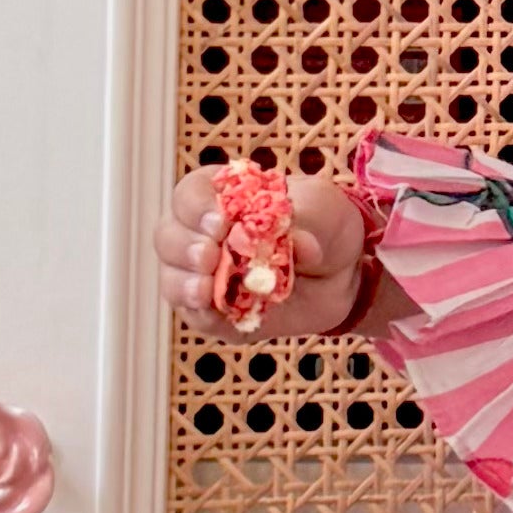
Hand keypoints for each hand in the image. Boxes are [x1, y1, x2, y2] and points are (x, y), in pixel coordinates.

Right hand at [155, 162, 366, 340]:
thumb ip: (307, 220)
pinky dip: (201, 314)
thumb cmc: (324, 225)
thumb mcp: (324, 210)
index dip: (196, 208)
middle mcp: (202, 235)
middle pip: (168, 237)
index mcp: (221, 198)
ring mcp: (205, 276)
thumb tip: (298, 244)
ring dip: (183, 283)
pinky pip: (195, 316)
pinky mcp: (217, 313)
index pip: (188, 196)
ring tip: (205, 288)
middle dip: (185, 247)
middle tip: (210, 256)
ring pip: (171, 278)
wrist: (344, 271)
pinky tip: (213, 312)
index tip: (221, 221)